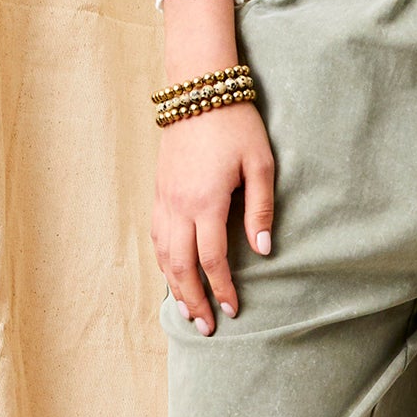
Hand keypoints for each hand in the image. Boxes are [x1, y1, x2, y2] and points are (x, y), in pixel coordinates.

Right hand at [152, 0, 275, 335]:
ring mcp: (164, 198)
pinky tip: (170, 274)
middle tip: (206, 327)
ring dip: (174, 286)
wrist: (198, 88)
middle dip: (193, 299)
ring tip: (186, 311)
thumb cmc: (236, 124)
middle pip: (181, 266)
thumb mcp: (261, 165)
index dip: (222, 288)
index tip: (233, 310)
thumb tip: (262, 252)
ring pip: (163, 254)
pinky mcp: (158, 190)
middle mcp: (179, 205)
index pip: (213, 259)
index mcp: (206, 202)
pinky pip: (155, 236)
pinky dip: (161, 261)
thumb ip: (261, 210)